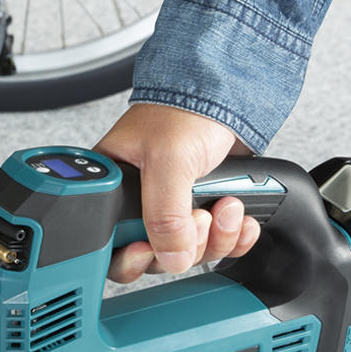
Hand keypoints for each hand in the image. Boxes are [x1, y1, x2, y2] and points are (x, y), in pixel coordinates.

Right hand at [95, 103, 260, 282]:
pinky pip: (216, 243)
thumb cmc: (184, 110)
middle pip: (155, 255)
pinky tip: (239, 218)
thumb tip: (171, 257)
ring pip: (189, 252)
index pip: (111, 245)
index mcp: (112, 188)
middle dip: (185, 244)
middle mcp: (139, 204)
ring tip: (226, 205)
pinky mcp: (201, 210)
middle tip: (198, 217)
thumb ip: (164, 214)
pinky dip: (233, 236)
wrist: (228, 94)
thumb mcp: (168, 161)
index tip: (151, 250)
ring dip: (215, 236)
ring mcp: (173, 209)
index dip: (133, 256)